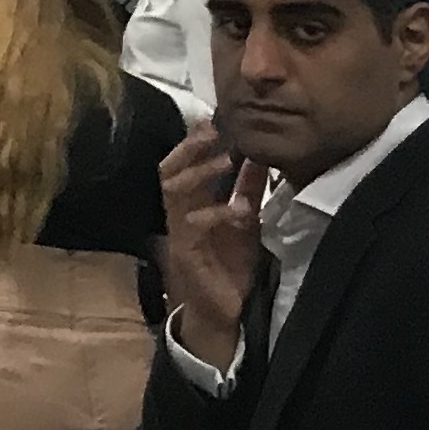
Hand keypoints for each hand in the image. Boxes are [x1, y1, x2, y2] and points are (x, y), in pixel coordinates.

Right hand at [162, 119, 259, 367]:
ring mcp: (179, 231)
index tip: (212, 118)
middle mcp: (179, 213)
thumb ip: (248, 192)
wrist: (221, 311)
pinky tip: (238, 210)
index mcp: (192, 204)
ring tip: (226, 159)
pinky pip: (193, 225)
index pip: (182, 164)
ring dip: (200, 172)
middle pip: (169, 169)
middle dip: (188, 147)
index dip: (193, 141)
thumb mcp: (245, 223)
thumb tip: (259, 158)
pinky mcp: (186, 253)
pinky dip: (216, 213)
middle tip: (212, 130)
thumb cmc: (229, 266)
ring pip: (175, 190)